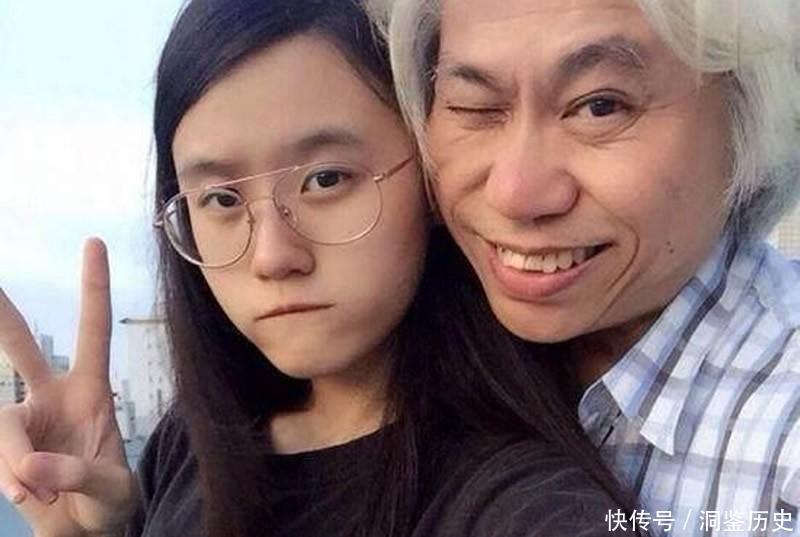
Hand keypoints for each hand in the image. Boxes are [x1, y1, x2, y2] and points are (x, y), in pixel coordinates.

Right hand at [0, 239, 136, 536]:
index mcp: (92, 390)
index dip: (94, 288)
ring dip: (16, 463)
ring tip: (41, 496)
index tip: (94, 243)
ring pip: (3, 424)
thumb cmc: (109, 503)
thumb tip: (29, 467)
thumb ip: (78, 476)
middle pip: (22, 350)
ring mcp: (24, 423)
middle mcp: (53, 397)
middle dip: (2, 316)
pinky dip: (9, 479)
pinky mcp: (4, 450)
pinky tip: (28, 497)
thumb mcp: (111, 491)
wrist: (84, 533)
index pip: (95, 331)